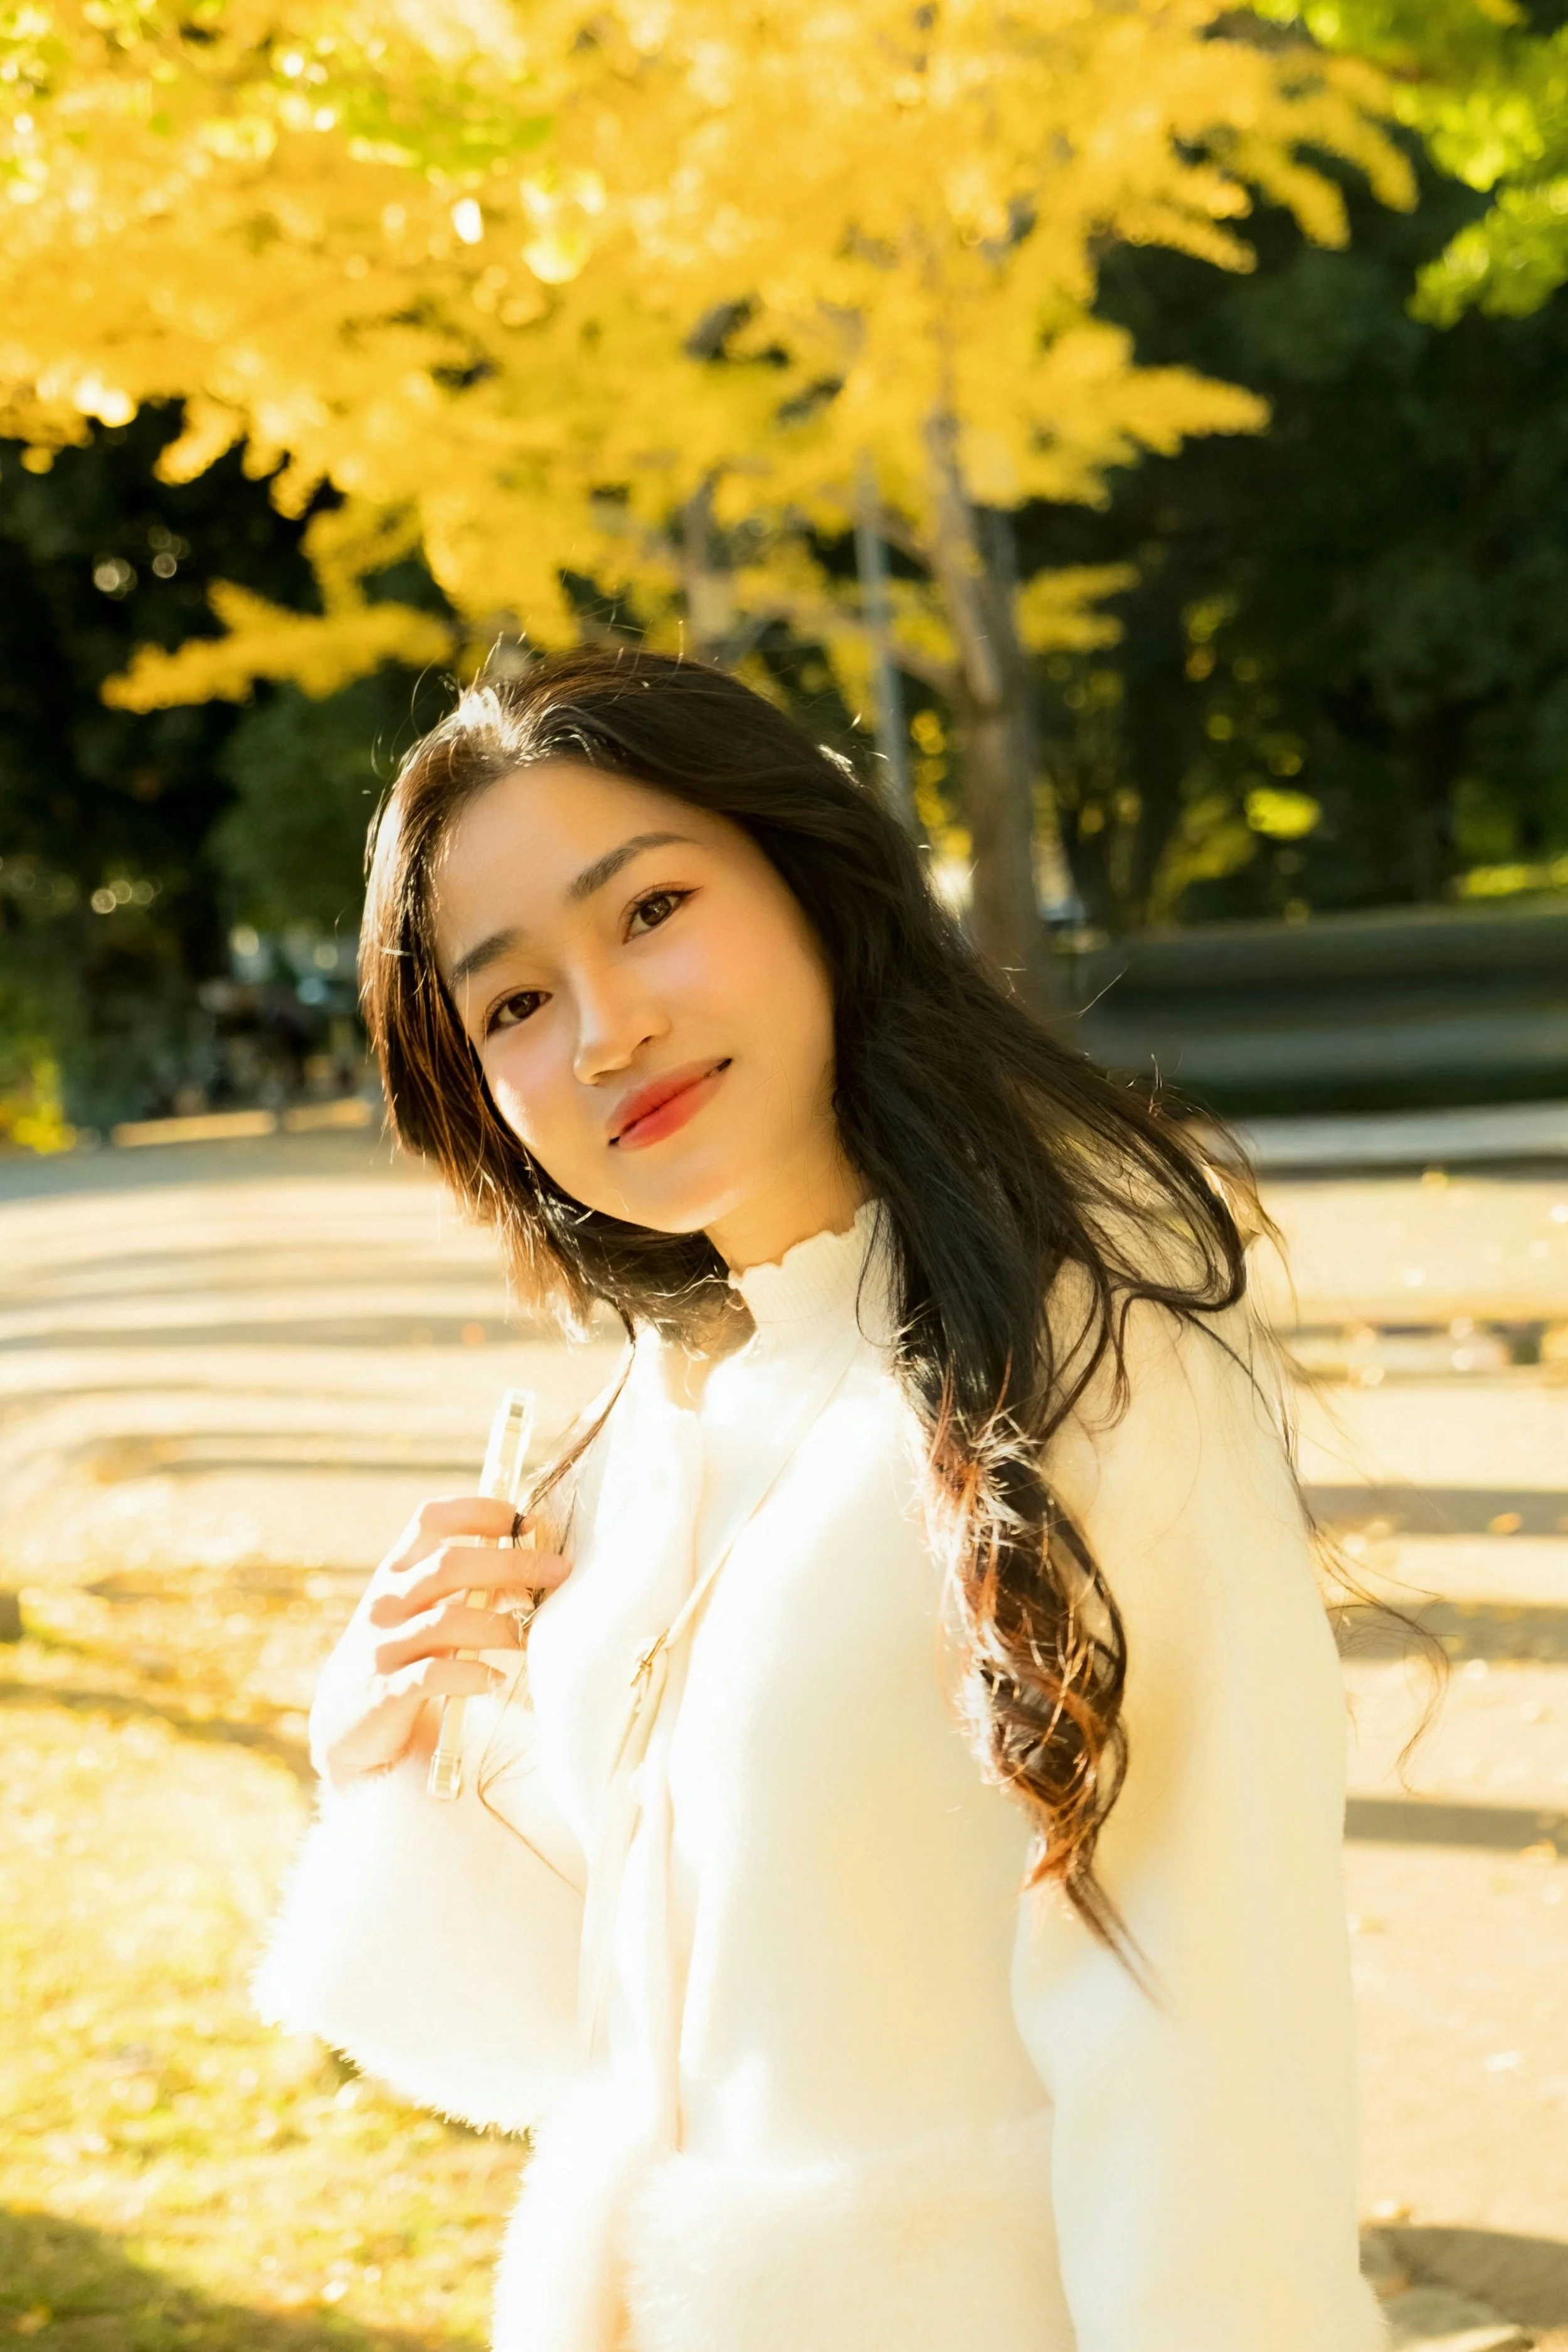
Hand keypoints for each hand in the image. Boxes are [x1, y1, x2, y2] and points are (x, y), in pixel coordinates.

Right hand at [310, 1495, 570, 1789]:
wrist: (346, 1719)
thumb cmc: (405, 1653)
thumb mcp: (430, 1610)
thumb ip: (471, 1586)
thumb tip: (535, 1567)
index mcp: (398, 1571)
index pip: (432, 1520)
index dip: (480, 1511)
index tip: (526, 1521)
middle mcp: (387, 1600)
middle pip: (449, 1565)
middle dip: (510, 1563)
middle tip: (559, 1571)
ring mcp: (383, 1645)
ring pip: (445, 1621)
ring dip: (497, 1626)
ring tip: (529, 1638)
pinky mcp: (385, 1691)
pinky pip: (432, 1675)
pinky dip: (471, 1675)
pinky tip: (495, 1681)